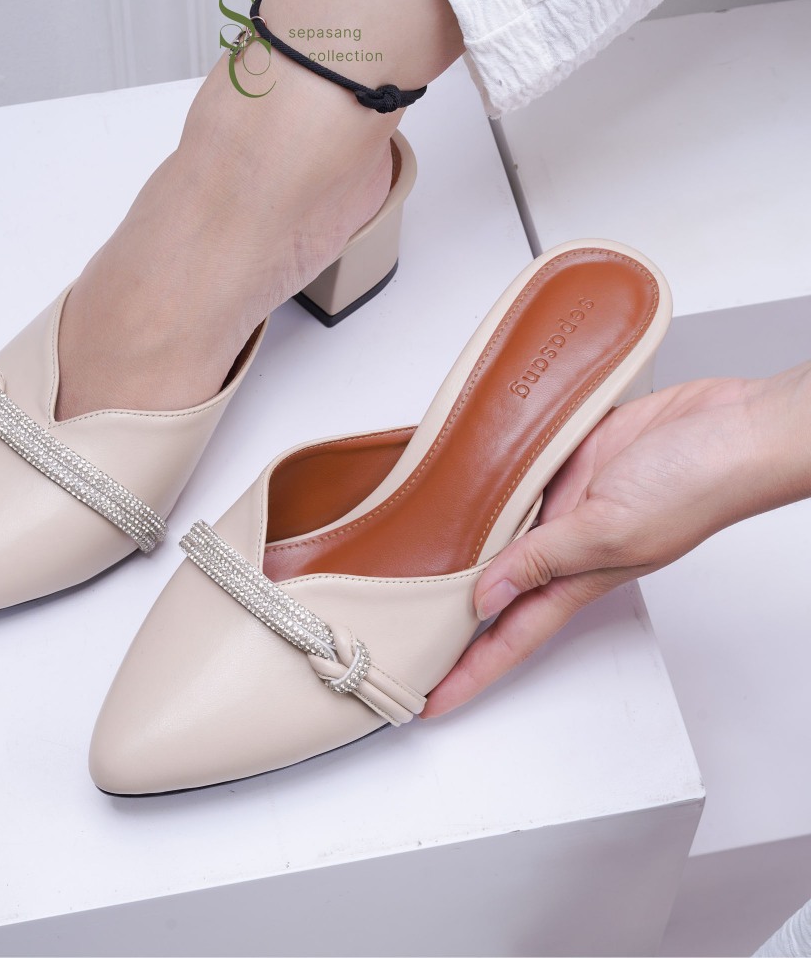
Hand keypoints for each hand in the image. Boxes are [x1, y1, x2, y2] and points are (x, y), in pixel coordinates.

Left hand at [423, 363, 810, 717]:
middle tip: (398, 633)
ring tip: (403, 561)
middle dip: (448, 617)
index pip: (509, 639)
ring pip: (493, 532)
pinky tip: (452, 483)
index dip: (468, 673)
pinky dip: (480, 485)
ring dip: (455, 545)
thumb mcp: (610, 532)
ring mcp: (560, 505)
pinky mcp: (562, 465)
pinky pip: (510, 480)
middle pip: (491, 591)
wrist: (730, 426)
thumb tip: (485, 595)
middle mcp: (561, 548)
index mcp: (576, 579)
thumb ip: (544, 560)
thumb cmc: (694, 488)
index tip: (425, 702)